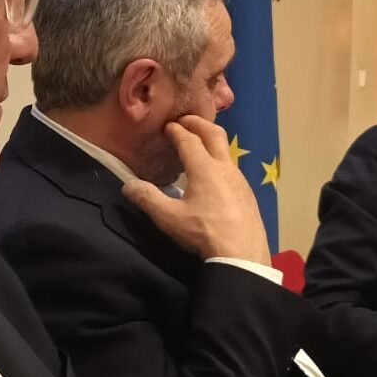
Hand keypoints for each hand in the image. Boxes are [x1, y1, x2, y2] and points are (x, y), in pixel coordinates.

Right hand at [123, 116, 270, 265]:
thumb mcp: (170, 218)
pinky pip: (232, 167)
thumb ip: (148, 199)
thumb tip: (128, 185)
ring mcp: (240, 179)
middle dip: (198, 124)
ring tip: (198, 146)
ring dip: (211, 142)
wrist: (242, 254)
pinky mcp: (247, 193)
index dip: (177, 130)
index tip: (167, 126)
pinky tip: (214, 175)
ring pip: (225, 151)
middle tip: (185, 121)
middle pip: (213, 134)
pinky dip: (219, 159)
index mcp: (204, 168)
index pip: (189, 140)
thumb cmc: (204, 232)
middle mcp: (224, 167)